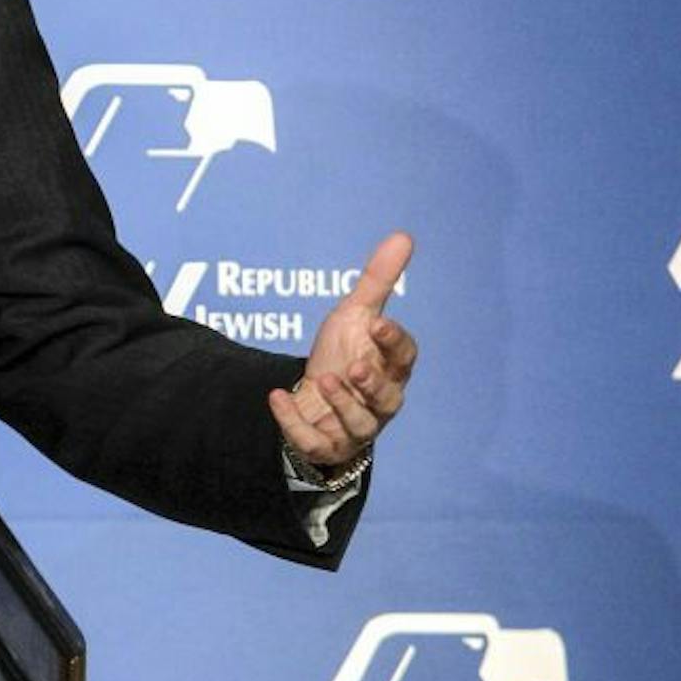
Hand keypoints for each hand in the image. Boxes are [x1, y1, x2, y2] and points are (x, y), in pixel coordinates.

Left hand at [270, 231, 418, 472]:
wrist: (312, 397)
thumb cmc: (342, 353)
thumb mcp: (355, 314)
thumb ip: (377, 280)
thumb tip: (403, 235)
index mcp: (390, 367)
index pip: (404, 357)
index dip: (394, 342)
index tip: (378, 323)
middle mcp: (379, 400)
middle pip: (389, 399)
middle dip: (373, 384)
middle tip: (355, 367)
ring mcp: (355, 426)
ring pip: (360, 425)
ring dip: (342, 404)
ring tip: (324, 379)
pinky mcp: (326, 445)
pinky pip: (315, 442)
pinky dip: (295, 424)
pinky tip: (276, 397)